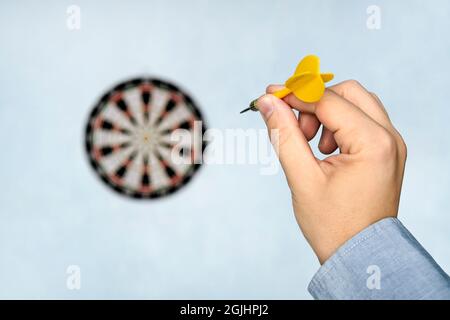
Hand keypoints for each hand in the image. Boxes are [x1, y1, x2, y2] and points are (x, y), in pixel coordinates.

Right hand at [257, 80, 406, 263]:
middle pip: (348, 93)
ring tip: (311, 145)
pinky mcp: (386, 151)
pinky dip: (339, 125)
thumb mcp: (302, 177)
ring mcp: (391, 144)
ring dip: (327, 114)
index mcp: (373, 144)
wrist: (359, 254)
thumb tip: (267, 102)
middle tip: (295, 128)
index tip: (270, 96)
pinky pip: (362, 121)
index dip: (295, 95)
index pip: (328, 101)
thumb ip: (283, 134)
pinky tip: (325, 150)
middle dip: (315, 103)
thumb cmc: (333, 225)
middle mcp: (389, 138)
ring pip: (356, 103)